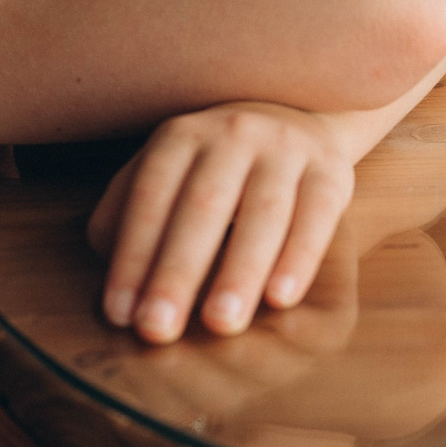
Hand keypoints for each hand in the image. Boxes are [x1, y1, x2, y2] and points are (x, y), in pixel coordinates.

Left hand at [87, 102, 354, 344]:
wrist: (297, 117)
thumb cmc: (213, 168)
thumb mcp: (166, 174)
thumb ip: (127, 219)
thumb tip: (114, 282)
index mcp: (181, 137)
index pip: (150, 198)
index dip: (133, 256)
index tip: (120, 314)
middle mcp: (232, 134)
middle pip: (202, 207)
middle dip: (177, 272)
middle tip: (158, 329)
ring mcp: (285, 148)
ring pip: (263, 213)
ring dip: (240, 271)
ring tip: (220, 323)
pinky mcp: (330, 170)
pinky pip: (317, 215)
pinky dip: (299, 257)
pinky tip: (280, 298)